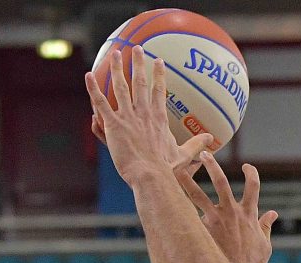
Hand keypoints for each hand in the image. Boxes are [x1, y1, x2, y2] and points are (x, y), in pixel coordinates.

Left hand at [85, 46, 214, 184]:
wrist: (150, 175)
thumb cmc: (167, 169)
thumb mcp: (185, 155)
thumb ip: (196, 145)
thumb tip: (211, 139)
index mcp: (158, 118)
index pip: (159, 91)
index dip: (159, 75)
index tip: (159, 61)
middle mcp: (143, 113)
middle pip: (140, 83)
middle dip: (138, 64)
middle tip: (137, 49)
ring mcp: (128, 117)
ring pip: (120, 87)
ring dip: (118, 69)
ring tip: (115, 54)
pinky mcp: (113, 124)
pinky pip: (101, 103)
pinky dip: (93, 89)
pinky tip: (88, 76)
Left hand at [176, 156, 278, 262]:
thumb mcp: (265, 244)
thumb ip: (266, 226)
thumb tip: (272, 214)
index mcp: (249, 214)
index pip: (253, 186)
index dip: (251, 173)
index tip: (247, 166)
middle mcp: (231, 213)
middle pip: (221, 183)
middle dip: (212, 166)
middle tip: (203, 153)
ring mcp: (215, 220)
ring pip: (197, 195)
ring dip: (186, 181)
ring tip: (174, 169)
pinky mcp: (203, 230)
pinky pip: (187, 216)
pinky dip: (177, 209)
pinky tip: (165, 203)